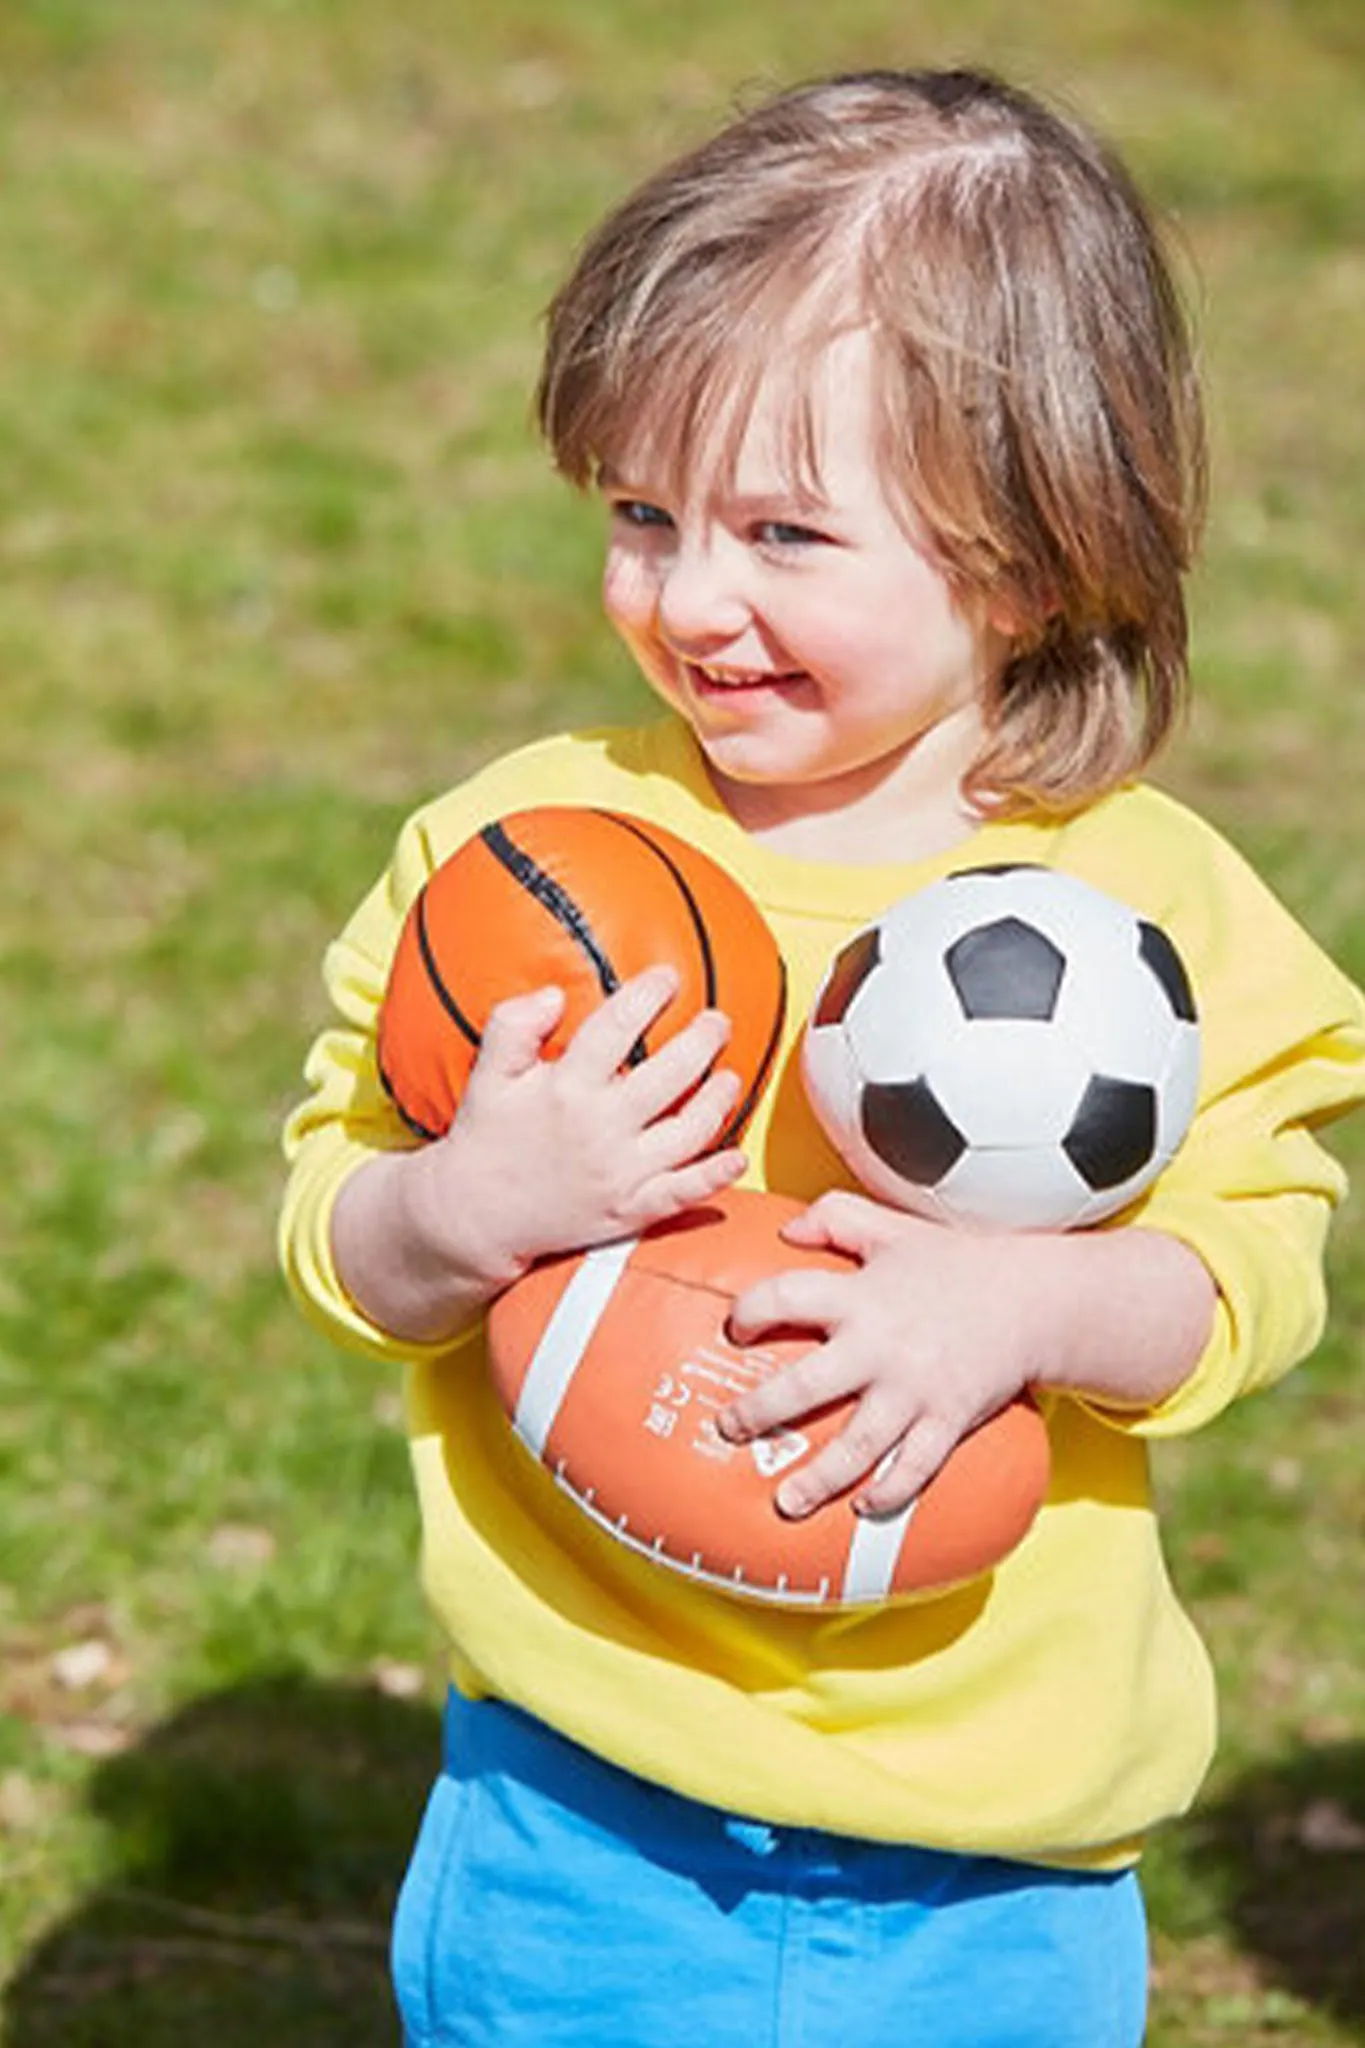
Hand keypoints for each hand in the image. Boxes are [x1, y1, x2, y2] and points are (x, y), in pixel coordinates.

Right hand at [436, 965, 746, 1283]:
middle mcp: (600, 1128)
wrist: (475, 1216)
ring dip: (718, 1100)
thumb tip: (553, 994)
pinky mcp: (629, 1210)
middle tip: (718, 1021)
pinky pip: (682, 1194)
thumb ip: (513, 1026)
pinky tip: (737, 1158)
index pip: (616, 1029)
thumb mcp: (487, 1075)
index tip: (669, 977)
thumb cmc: (485, 1137)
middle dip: (703, 1041)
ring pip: (688, 1131)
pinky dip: (714, 1177)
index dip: (647, 997)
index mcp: (566, 1088)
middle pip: (669, 1075)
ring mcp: (620, 1173)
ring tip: (729, 1077)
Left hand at [718, 1191, 1043, 1519]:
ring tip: (786, 1500)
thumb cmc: (957, 1264)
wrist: (1033, 1299)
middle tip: (729, 1428)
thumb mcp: (893, 1228)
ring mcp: (916, 1390)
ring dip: (819, 1478)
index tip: (736, 1329)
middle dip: (760, 1411)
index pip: (786, 1297)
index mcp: (861, 1296)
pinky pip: (915, 1467)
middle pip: (806, 1385)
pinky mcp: (948, 1419)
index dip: (751, 1311)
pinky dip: (890, 1491)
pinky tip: (863, 1506)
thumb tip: (788, 1231)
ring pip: (857, 1444)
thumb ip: (837, 1217)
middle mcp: (882, 1347)